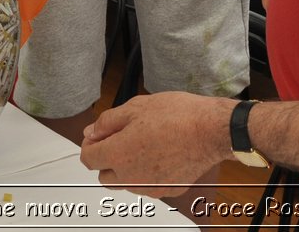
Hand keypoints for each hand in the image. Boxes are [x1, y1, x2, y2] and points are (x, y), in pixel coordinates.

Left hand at [80, 92, 233, 195]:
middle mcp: (130, 177)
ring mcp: (149, 187)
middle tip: (121, 139)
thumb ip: (107, 122)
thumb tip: (92, 132)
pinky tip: (161, 154)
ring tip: (145, 143)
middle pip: (104, 176)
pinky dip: (149, 173)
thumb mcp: (135, 107)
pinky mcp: (167, 190)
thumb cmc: (177, 116)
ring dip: (127, 168)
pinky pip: (148, 185)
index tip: (98, 136)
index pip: (88, 159)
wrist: (210, 130)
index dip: (90, 144)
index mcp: (118, 154)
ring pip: (126, 182)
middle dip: (107, 159)